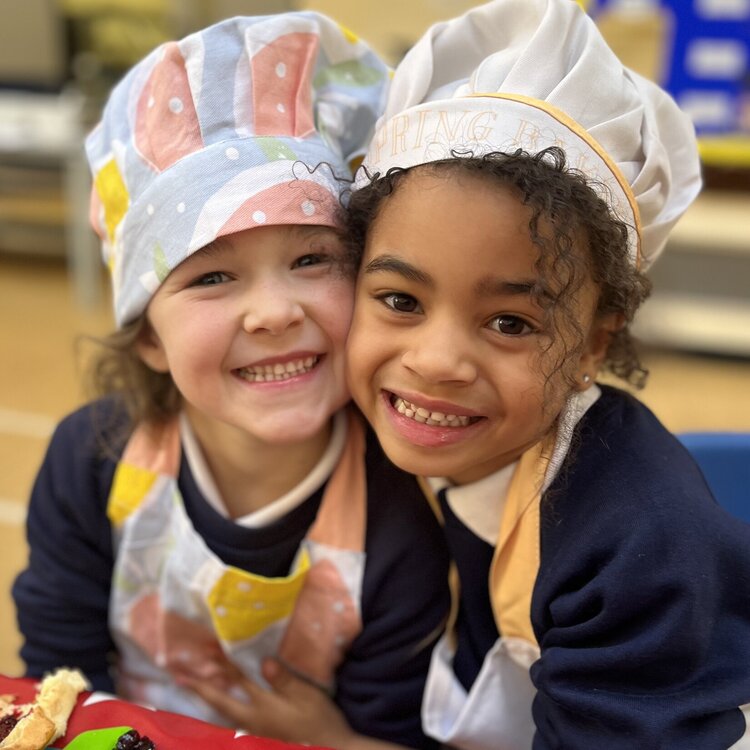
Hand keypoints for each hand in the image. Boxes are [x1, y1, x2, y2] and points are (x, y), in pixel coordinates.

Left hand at [184, 658, 365, 747]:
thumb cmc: (319, 722)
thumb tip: (263, 661)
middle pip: (219, 702)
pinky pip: (232, 721)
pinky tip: (219, 706)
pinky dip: (221, 710)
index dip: (219, 665)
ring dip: (207, 698)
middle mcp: (251, 722)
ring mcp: (253, 732)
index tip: (203, 651)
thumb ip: (283, 681)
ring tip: (193, 687)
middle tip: (179, 675)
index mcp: (262, 708)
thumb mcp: (306, 697)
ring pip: (222, 714)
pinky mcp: (259, 738)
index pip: (236, 682)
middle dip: (200, 687)